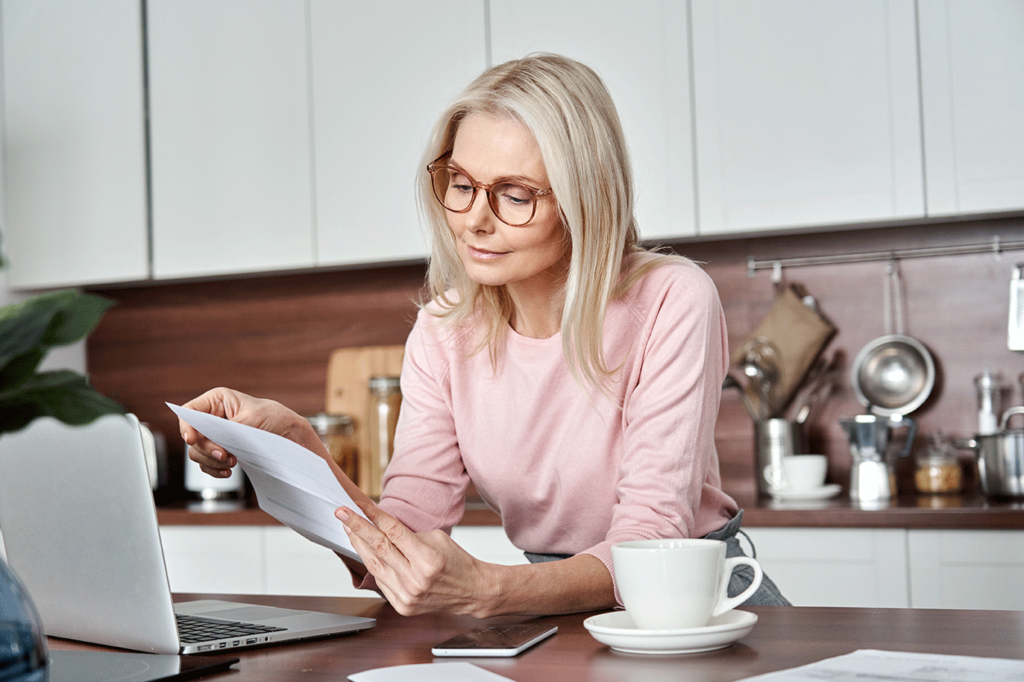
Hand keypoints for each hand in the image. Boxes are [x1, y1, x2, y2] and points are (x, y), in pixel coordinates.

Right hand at [179, 387, 320, 477]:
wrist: (289, 434)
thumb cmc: (274, 417)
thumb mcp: (252, 418)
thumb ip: (229, 429)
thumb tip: (213, 442)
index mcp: (217, 401)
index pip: (190, 411)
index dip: (186, 426)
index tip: (192, 440)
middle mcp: (212, 418)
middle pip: (193, 437)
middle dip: (207, 449)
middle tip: (225, 455)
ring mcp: (215, 436)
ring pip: (197, 453)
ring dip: (212, 461)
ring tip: (232, 462)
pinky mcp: (221, 451)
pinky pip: (207, 464)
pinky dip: (215, 470)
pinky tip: (227, 472)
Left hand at [335, 501, 496, 617]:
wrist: (470, 591)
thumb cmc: (455, 561)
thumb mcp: (436, 538)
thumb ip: (407, 534)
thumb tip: (379, 526)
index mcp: (427, 559)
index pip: (393, 532)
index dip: (373, 516)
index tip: (358, 504)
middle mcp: (415, 579)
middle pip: (378, 547)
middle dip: (356, 527)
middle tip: (341, 512)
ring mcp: (407, 595)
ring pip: (374, 564)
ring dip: (359, 544)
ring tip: (348, 528)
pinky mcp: (402, 605)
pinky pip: (381, 580)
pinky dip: (372, 563)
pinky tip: (365, 550)